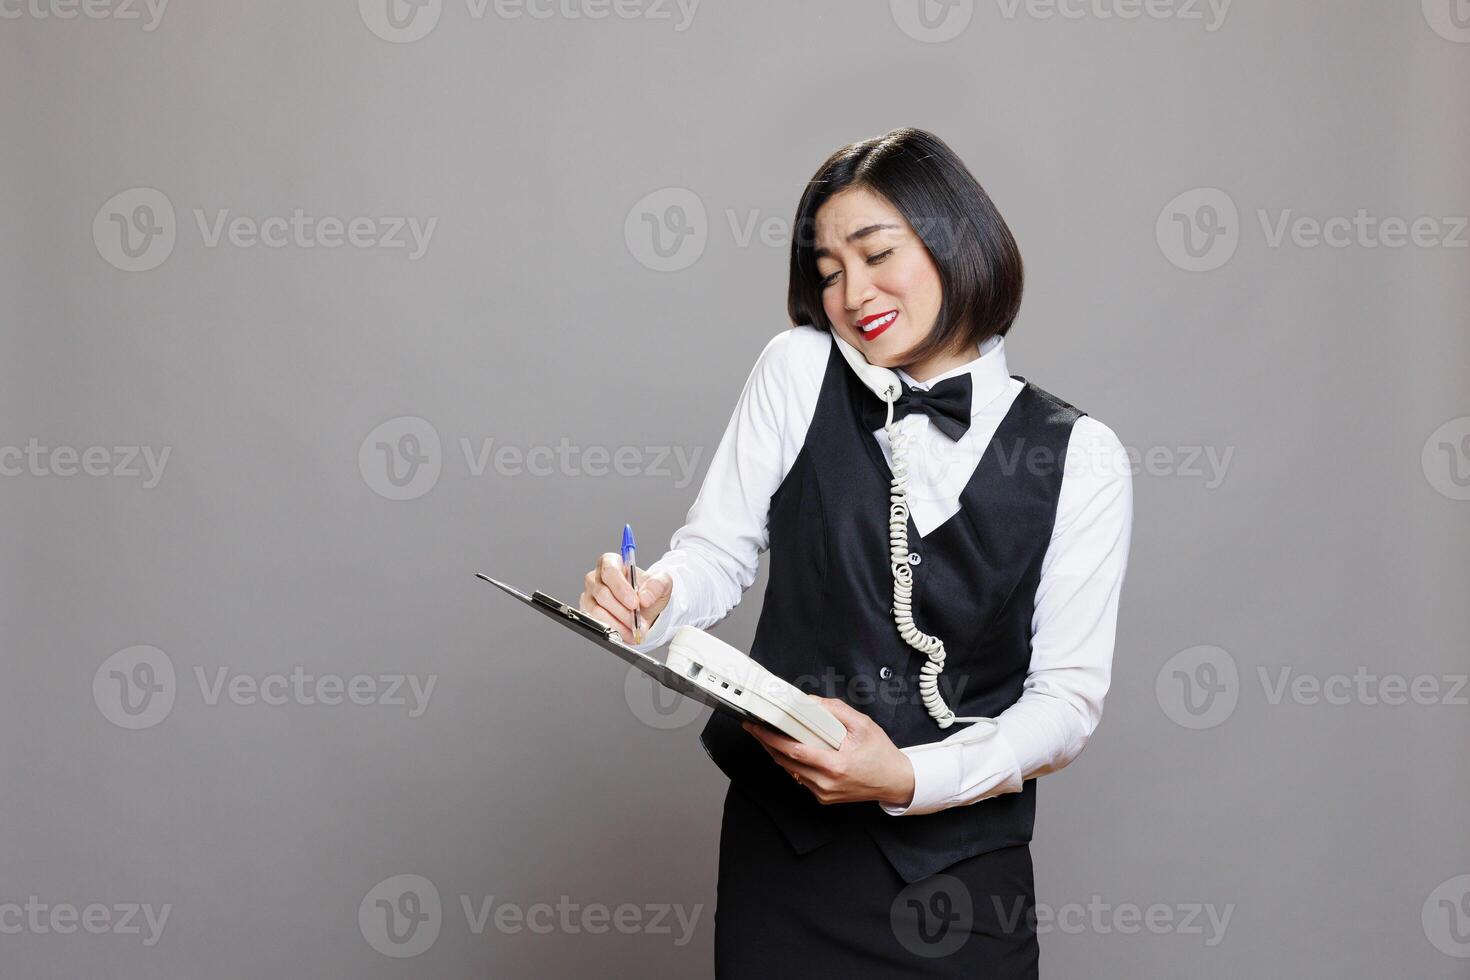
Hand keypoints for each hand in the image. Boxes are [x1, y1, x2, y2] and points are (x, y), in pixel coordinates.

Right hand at [578, 552, 672, 642]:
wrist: (645, 605)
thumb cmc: (647, 589)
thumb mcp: (662, 581)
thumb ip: (657, 584)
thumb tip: (645, 597)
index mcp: (611, 562)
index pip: (610, 571)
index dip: (621, 589)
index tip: (634, 603)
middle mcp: (596, 577)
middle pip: (603, 593)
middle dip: (622, 611)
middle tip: (638, 622)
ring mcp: (590, 595)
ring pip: (597, 611)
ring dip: (618, 624)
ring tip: (634, 630)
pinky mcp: (588, 611)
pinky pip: (595, 622)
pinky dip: (613, 630)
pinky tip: (626, 634)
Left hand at [743, 697, 915, 807]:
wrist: (894, 781)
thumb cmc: (881, 754)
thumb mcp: (863, 725)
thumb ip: (836, 711)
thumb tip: (811, 702)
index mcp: (835, 766)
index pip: (794, 751)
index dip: (771, 738)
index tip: (758, 727)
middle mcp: (826, 783)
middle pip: (785, 762)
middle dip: (767, 743)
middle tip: (755, 727)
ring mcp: (823, 793)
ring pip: (790, 771)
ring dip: (777, 753)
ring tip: (767, 735)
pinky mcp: (823, 797)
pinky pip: (800, 778)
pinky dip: (792, 764)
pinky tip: (788, 750)